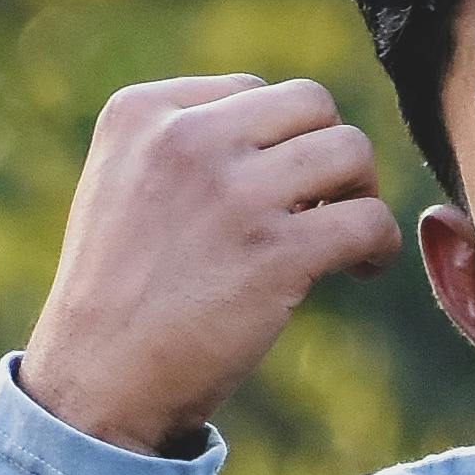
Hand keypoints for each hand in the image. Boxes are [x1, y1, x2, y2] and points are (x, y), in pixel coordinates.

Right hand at [20, 74, 402, 454]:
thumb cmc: (117, 295)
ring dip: (362, 191)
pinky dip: (379, 243)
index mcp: (140, 112)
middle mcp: (186, 139)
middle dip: (328, 151)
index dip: (276, 142)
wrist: (95, 383)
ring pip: (350, 151)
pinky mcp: (275, 252)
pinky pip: (367, 219)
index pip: (250, 92)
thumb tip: (288, 141)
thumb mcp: (122, 186)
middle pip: (311, 104)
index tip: (270, 193)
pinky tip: (360, 267)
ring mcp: (233, 193)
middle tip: (325, 204)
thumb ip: (184, 145)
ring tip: (344, 236)